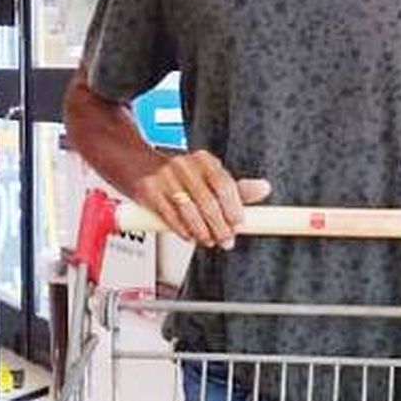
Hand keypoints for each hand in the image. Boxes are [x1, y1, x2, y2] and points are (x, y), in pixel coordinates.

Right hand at [134, 151, 270, 248]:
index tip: (239, 224)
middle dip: (220, 226)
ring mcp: (165, 177)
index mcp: (203, 160)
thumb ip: (235, 188)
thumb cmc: (179, 175)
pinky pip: (169, 215)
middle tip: (227, 241)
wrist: (136, 163)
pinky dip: (182, 230)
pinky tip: (190, 236)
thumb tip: (264, 189)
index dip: (234, 207)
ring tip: (209, 241)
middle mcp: (184, 165)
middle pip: (208, 201)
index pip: (224, 184)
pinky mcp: (148, 191)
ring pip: (189, 211)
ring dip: (202, 231)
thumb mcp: (208, 176)